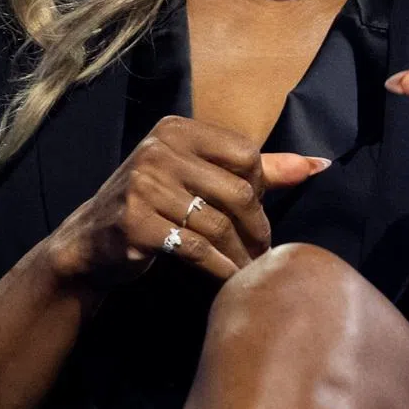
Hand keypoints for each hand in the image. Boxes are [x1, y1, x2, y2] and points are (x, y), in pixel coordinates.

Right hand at [45, 115, 328, 287]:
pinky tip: (227, 279)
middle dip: (257, 228)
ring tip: (251, 272)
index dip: (260, 189)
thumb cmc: (155, 207)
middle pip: (237, 190)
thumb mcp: (198, 176)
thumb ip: (260, 169)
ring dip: (242, 255)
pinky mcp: (134, 222)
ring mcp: (142, 184)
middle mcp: (157, 148)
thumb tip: (319, 164)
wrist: (88, 243)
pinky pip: (195, 248)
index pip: (245, 154)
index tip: (257, 214)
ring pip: (218, 223)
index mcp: (176, 129)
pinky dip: (219, 268)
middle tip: (263, 252)